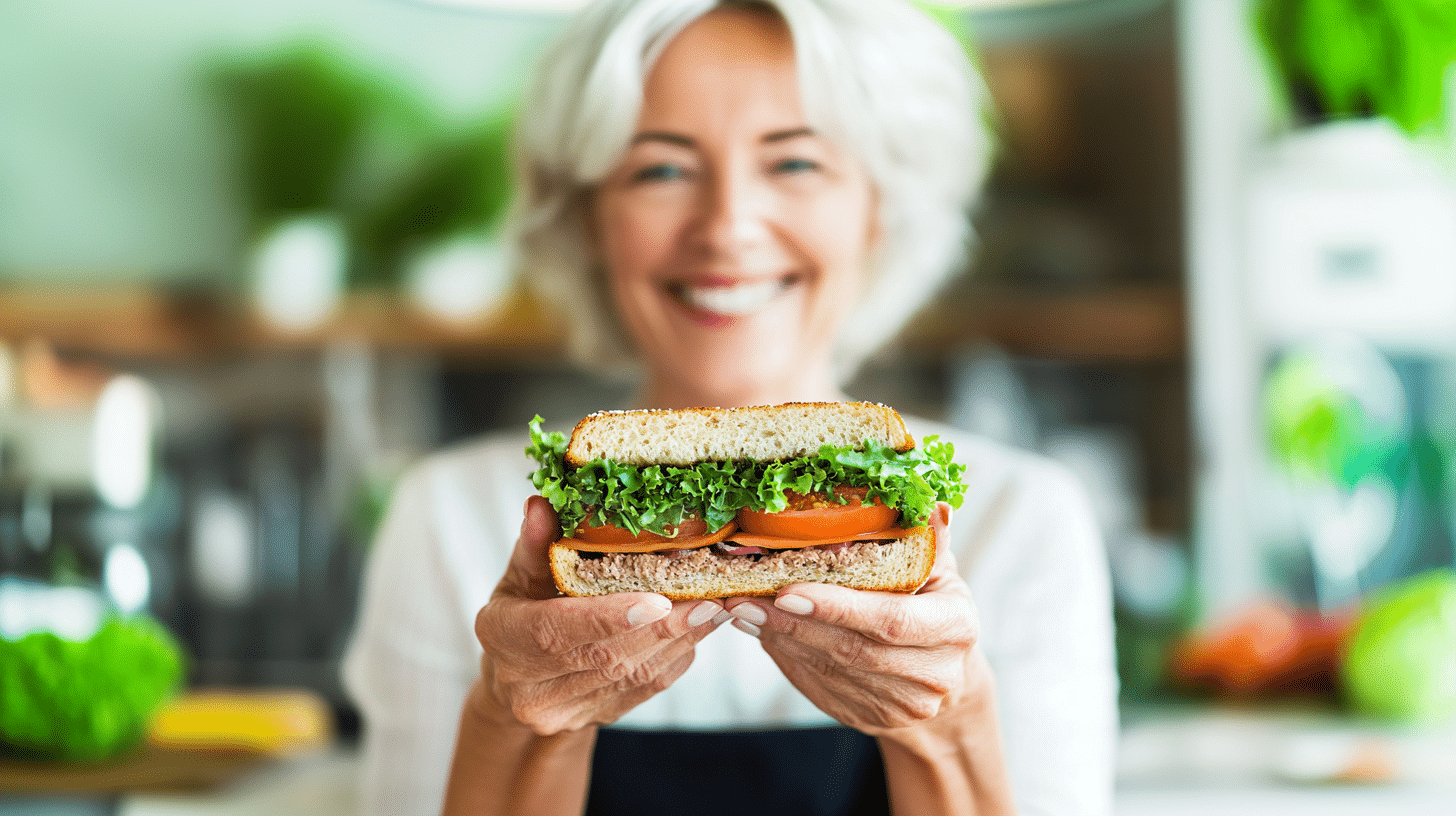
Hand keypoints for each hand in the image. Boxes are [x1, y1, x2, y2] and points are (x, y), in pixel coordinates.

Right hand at [471, 496, 726, 734]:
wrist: (517, 683)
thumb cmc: (520, 614)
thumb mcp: (519, 576)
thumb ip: (535, 545)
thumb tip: (542, 504)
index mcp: (503, 639)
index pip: (556, 631)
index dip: (608, 617)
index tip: (657, 601)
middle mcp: (528, 686)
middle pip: (606, 657)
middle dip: (662, 627)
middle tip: (706, 597)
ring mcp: (562, 710)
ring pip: (633, 676)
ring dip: (679, 640)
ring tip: (713, 607)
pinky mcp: (596, 717)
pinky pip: (646, 689)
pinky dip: (677, 656)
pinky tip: (699, 629)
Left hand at [724, 502, 983, 734]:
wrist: (947, 674)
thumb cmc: (935, 604)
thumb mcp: (939, 567)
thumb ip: (927, 535)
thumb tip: (929, 498)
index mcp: (955, 626)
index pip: (891, 620)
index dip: (838, 607)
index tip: (788, 590)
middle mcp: (935, 673)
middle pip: (852, 650)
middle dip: (793, 623)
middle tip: (744, 597)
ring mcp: (903, 704)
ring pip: (830, 670)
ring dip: (780, 639)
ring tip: (743, 609)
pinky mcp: (873, 717)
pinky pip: (821, 686)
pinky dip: (787, 658)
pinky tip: (763, 632)